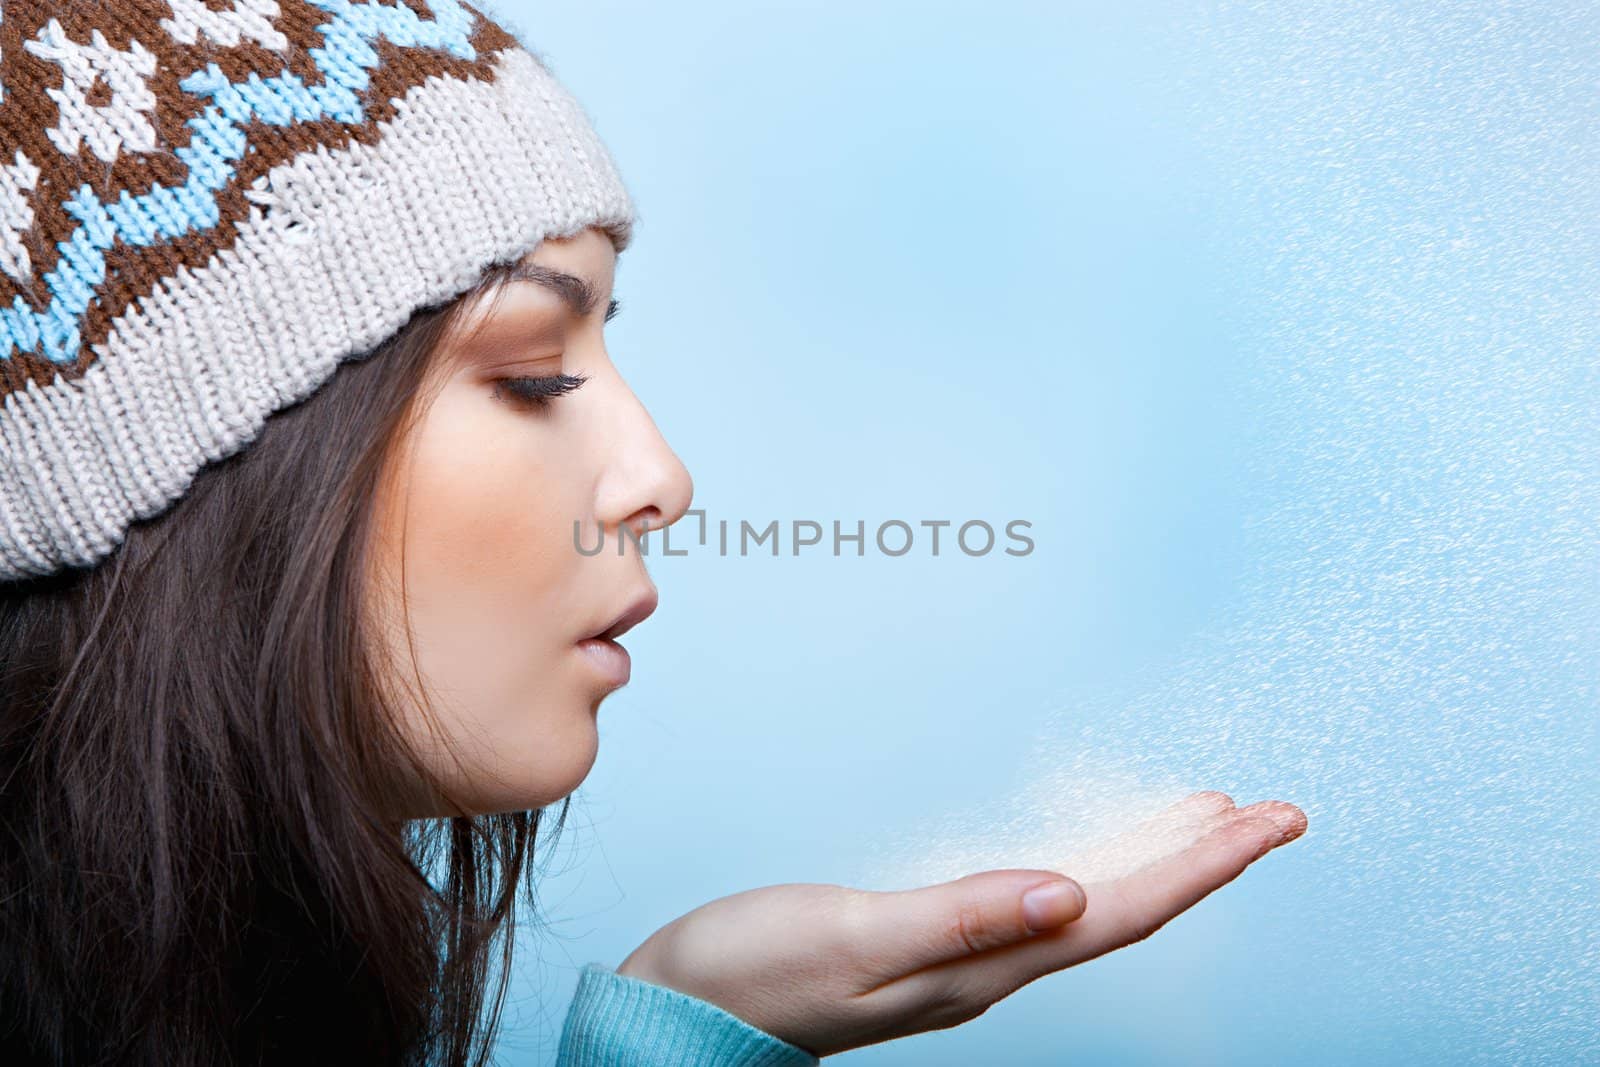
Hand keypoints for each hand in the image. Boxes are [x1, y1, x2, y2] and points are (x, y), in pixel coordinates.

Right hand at [615, 791, 1305, 1056]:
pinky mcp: (935, 937)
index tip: (1269, 821)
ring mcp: (966, 953)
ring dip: (1160, 858)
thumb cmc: (754, 974)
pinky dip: (1093, 861)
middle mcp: (991, 963)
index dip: (1202, 866)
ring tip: (1213, 820)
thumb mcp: (853, 938)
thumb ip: (960, 918)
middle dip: (1208, 859)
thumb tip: (1068, 893)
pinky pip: (1046, 896)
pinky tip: (1099, 849)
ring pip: (1094, 901)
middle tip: (1278, 813)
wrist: (686, 1008)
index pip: (1120, 911)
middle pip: (1127, 907)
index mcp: (983, 962)